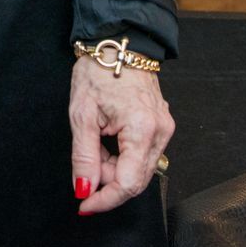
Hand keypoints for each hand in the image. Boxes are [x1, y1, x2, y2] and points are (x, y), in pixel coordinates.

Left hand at [68, 57, 173, 214]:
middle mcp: (160, 132)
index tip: (84, 204)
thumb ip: (84, 156)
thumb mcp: (81, 113)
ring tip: (94, 141)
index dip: (104, 199)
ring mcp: (164, 128)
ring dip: (114, 167)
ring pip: (139, 168)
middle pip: (136, 179)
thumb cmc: (97, 69)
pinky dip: (122, 156)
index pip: (128, 183)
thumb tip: (84, 189)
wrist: (115, 42)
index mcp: (142, 129)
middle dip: (107, 180)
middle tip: (85, 162)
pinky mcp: (161, 125)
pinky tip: (107, 138)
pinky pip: (143, 154)